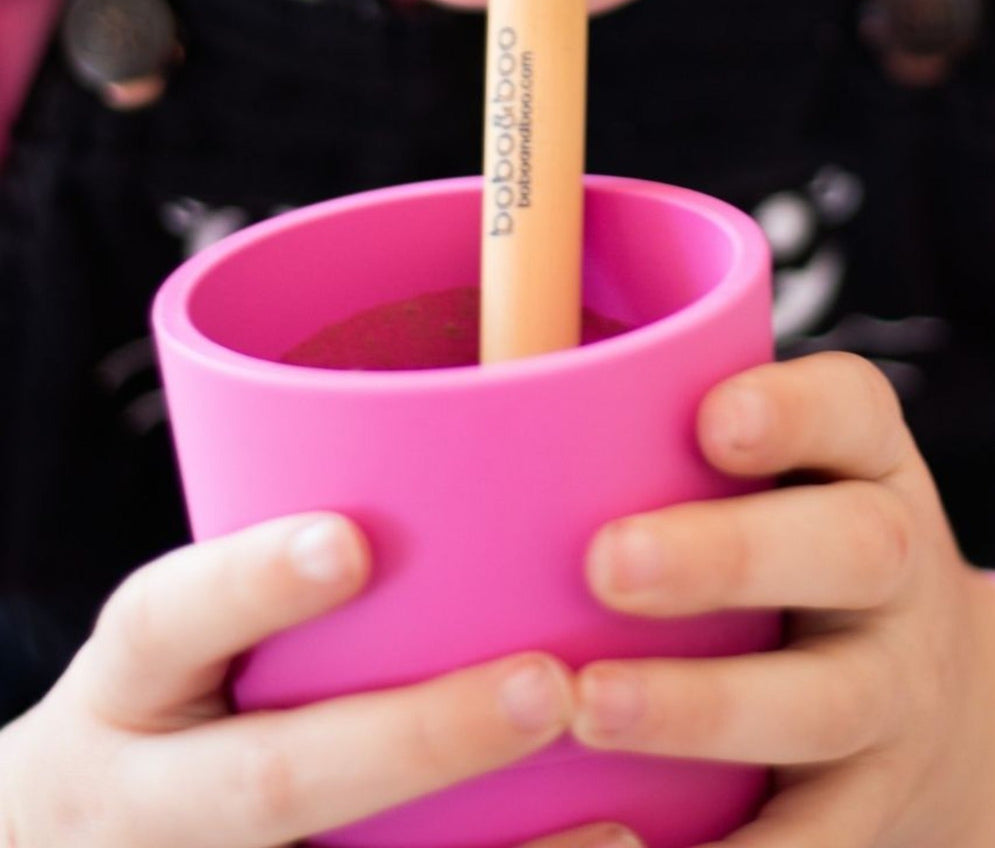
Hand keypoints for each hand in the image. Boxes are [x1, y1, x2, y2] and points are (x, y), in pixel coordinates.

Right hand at [0, 514, 636, 847]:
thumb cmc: (177, 706)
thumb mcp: (183, 643)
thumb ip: (283, 576)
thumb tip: (480, 439)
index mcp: (127, 691)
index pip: (166, 623)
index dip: (251, 582)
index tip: (348, 541)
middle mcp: (146, 803)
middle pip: (269, 783)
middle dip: (417, 740)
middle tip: (544, 687)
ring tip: (613, 828)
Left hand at [571, 353, 994, 847]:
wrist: (948, 711)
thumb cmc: (799, 554)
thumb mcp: (788, 478)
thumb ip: (676, 438)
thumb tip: (488, 396)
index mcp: (866, 466)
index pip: (854, 410)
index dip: (793, 409)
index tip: (711, 418)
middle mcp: (898, 571)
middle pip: (855, 550)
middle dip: (733, 555)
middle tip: (607, 562)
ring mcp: (897, 692)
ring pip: (829, 700)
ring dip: (709, 706)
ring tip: (590, 707)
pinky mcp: (873, 803)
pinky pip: (814, 837)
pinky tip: (627, 845)